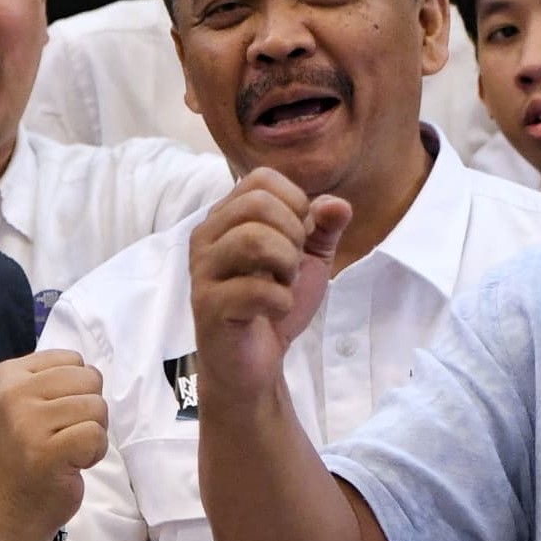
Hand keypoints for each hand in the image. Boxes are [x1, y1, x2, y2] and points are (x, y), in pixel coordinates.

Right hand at [0, 349, 106, 540]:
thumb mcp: (31, 402)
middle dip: (87, 409)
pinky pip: (97, 434)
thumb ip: (57, 379)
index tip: (52, 416)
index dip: (74, 390)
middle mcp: (13, 393)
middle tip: (61, 435)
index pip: (73, 359)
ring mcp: (27, 423)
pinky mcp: (47, 452)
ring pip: (97, 406)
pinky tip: (72, 463)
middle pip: (89, 379)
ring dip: (92, 432)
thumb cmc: (30, 452)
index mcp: (8, 374)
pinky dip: (95, 452)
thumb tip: (93, 371)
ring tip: (66, 449)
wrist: (15, 509)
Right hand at [188, 169, 348, 404]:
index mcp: (226, 217)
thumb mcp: (308, 258)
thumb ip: (324, 227)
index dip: (294, 203)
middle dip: (292, 235)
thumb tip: (337, 205)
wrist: (254, 360)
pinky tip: (276, 311)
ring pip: (253, 239)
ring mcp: (203, 271)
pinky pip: (255, 290)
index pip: (262, 179)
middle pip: (258, 204)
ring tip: (283, 284)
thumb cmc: (272, 302)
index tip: (297, 238)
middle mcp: (206, 236)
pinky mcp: (208, 305)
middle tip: (291, 265)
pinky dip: (281, 302)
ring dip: (286, 265)